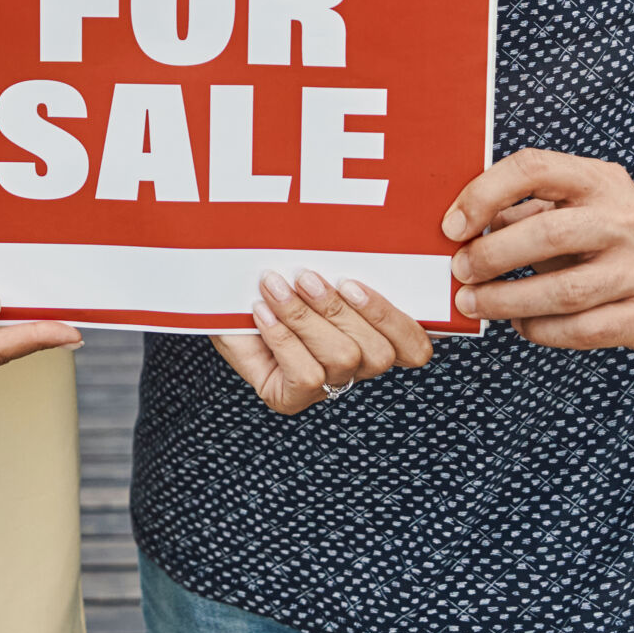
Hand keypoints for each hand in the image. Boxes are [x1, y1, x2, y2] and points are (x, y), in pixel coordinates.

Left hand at [215, 269, 431, 415]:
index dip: (393, 318)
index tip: (352, 282)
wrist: (219, 298)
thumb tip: (350, 234)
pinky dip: (283, 338)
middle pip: (378, 353)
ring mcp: (326, 387)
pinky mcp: (292, 398)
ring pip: (342, 359)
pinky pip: (306, 374)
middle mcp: (358, 367)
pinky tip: (261, 313)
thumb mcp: (310, 267)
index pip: (415, 348)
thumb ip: (337, 262)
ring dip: (306, 318)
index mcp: (376, 335)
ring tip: (275, 288)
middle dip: (340, 310)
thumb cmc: (272, 279)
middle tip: (306, 277)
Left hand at [442, 149, 633, 352]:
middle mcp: (629, 218)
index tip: (452, 226)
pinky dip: (542, 330)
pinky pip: (583, 330)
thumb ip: (519, 212)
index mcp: (601, 180)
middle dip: (492, 257)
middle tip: (460, 273)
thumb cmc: (606, 234)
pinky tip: (522, 324)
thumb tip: (456, 231)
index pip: (534, 169)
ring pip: (564, 292)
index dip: (484, 194)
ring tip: (478, 304)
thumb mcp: (572, 206)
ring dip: (508, 302)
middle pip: (547, 234)